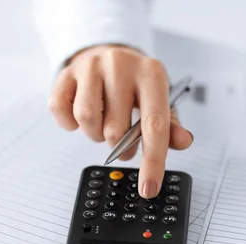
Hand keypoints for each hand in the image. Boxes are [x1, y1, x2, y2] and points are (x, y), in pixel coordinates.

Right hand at [49, 45, 193, 197]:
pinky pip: (61, 111)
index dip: (152, 162)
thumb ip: (171, 125)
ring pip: (87, 121)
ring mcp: (91, 66)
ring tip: (102, 124)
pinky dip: (69, 124)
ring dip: (94, 135)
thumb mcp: (159, 101)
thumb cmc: (136, 84)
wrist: (108, 53)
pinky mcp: (66, 72)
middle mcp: (121, 64)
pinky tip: (81, 115)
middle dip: (118, 147)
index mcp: (151, 73)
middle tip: (122, 140)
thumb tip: (183, 141)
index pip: (154, 125)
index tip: (148, 189)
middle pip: (115, 130)